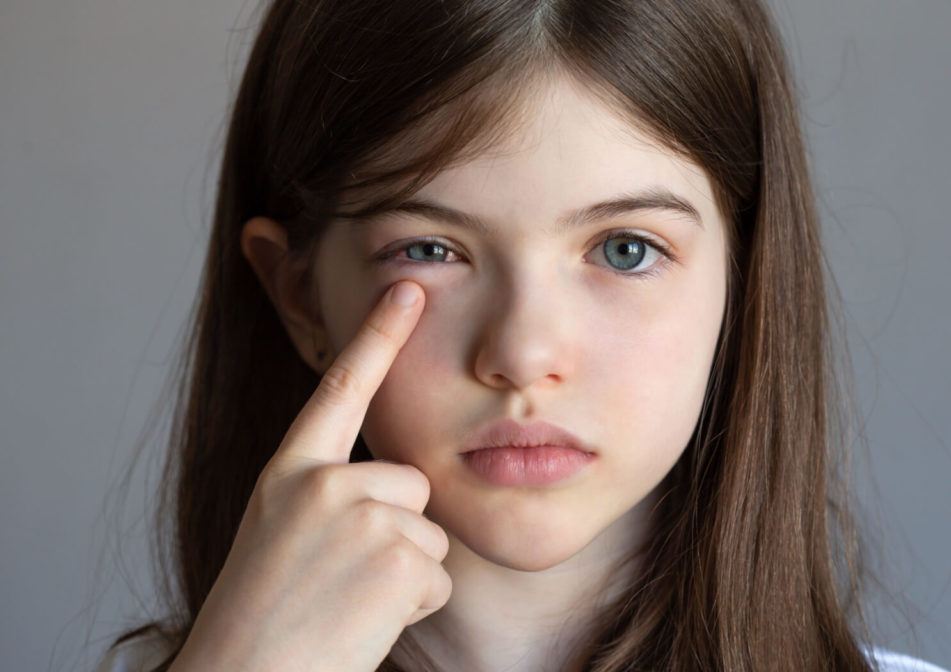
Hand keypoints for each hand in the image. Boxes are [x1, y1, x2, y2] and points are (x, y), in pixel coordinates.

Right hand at [170, 280, 450, 671]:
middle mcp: (322, 482)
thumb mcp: (279, 532)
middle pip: (411, 482)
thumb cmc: (263, 617)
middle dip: (396, 530)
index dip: (376, 335)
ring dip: (403, 574)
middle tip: (342, 579)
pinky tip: (364, 622)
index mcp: (289, 473)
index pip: (339, 388)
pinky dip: (412, 604)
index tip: (408, 288)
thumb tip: (393, 483)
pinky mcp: (396, 555)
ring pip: (429, 532)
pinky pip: (438, 573)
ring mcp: (359, 515)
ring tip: (347, 603)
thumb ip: (325, 493)